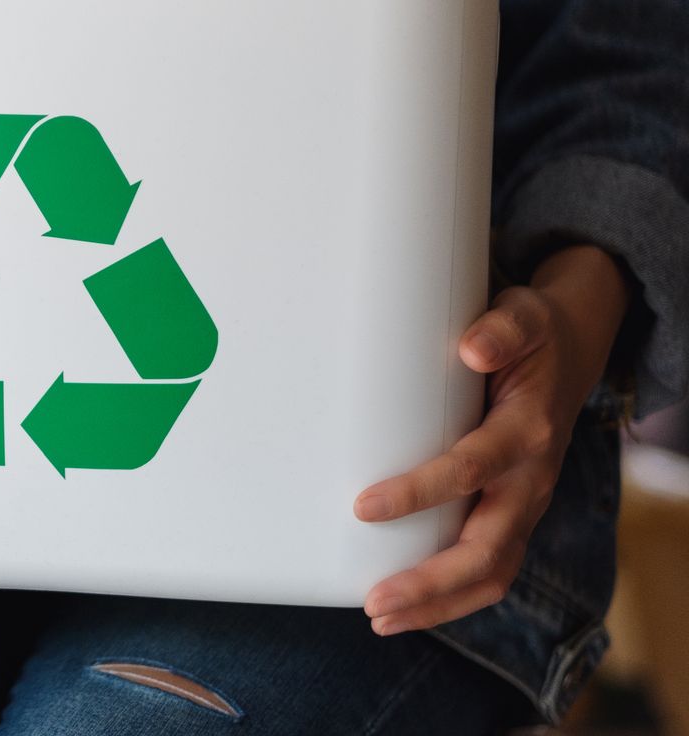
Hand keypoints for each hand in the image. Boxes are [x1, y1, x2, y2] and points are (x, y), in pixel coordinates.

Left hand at [356, 245, 626, 633]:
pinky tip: (406, 606)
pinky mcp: (513, 516)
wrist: (571, 351)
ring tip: (380, 617)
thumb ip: (502, 327)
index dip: (419, 491)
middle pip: (487, 550)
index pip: (470, 470)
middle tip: (372, 602)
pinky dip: (451, 597)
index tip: (363, 506)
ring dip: (437, 603)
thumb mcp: (523, 315)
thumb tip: (472, 346)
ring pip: (491, 573)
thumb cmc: (531, 336)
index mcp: (527, 432)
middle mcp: (531, 479)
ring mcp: (525, 504)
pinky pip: (489, 570)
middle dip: (430, 582)